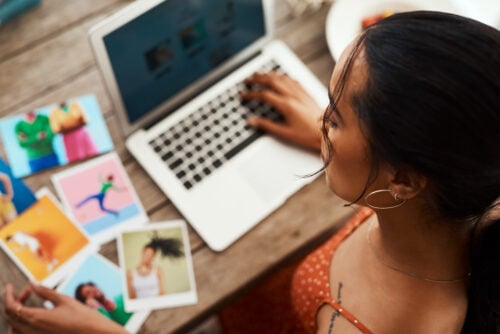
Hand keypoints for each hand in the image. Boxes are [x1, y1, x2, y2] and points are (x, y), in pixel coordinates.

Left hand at [4, 283, 126, 333]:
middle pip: (11, 316)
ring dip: (16, 314)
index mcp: (36, 318)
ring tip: (27, 304)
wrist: (94, 333)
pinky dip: (21, 326)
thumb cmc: (82, 317)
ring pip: (14, 328)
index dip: (8, 295)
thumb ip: (45, 292)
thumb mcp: (64, 300)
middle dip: (14, 302)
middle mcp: (32, 331)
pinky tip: (32, 318)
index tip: (11, 287)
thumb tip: (32, 283)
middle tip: (27, 292)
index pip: (11, 307)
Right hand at [242, 72, 323, 150]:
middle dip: (257, 79)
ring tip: (259, 74)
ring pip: (282, 78)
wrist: (327, 132)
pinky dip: (282, 77)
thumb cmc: (308, 135)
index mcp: (286, 105)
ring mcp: (301, 93)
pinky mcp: (306, 94)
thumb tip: (252, 121)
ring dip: (268, 75)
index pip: (264, 95)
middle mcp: (293, 96)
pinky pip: (292, 80)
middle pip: (271, 81)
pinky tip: (279, 77)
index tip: (243, 95)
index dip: (251, 94)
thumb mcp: (285, 134)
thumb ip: (267, 126)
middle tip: (247, 80)